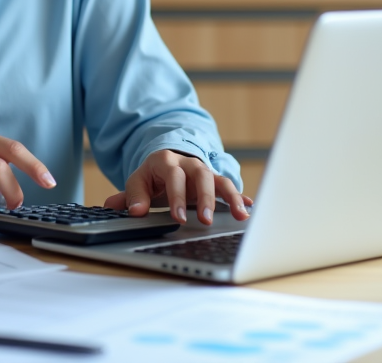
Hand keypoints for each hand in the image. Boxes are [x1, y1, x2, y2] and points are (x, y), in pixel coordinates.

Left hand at [103, 149, 252, 225]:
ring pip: (219, 180)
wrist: (166, 162)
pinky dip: (239, 197)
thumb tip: (134, 211)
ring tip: (239, 215)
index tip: (179, 218)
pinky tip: (248, 208)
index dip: (177, 196)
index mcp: (166, 161)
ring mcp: (203, 172)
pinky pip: (228, 187)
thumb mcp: (138, 182)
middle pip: (201, 175)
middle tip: (206, 220)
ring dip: (230, 197)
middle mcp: (188, 164)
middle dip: (205, 198)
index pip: (174, 176)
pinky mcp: (214, 182)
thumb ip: (133, 197)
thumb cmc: (152, 176)